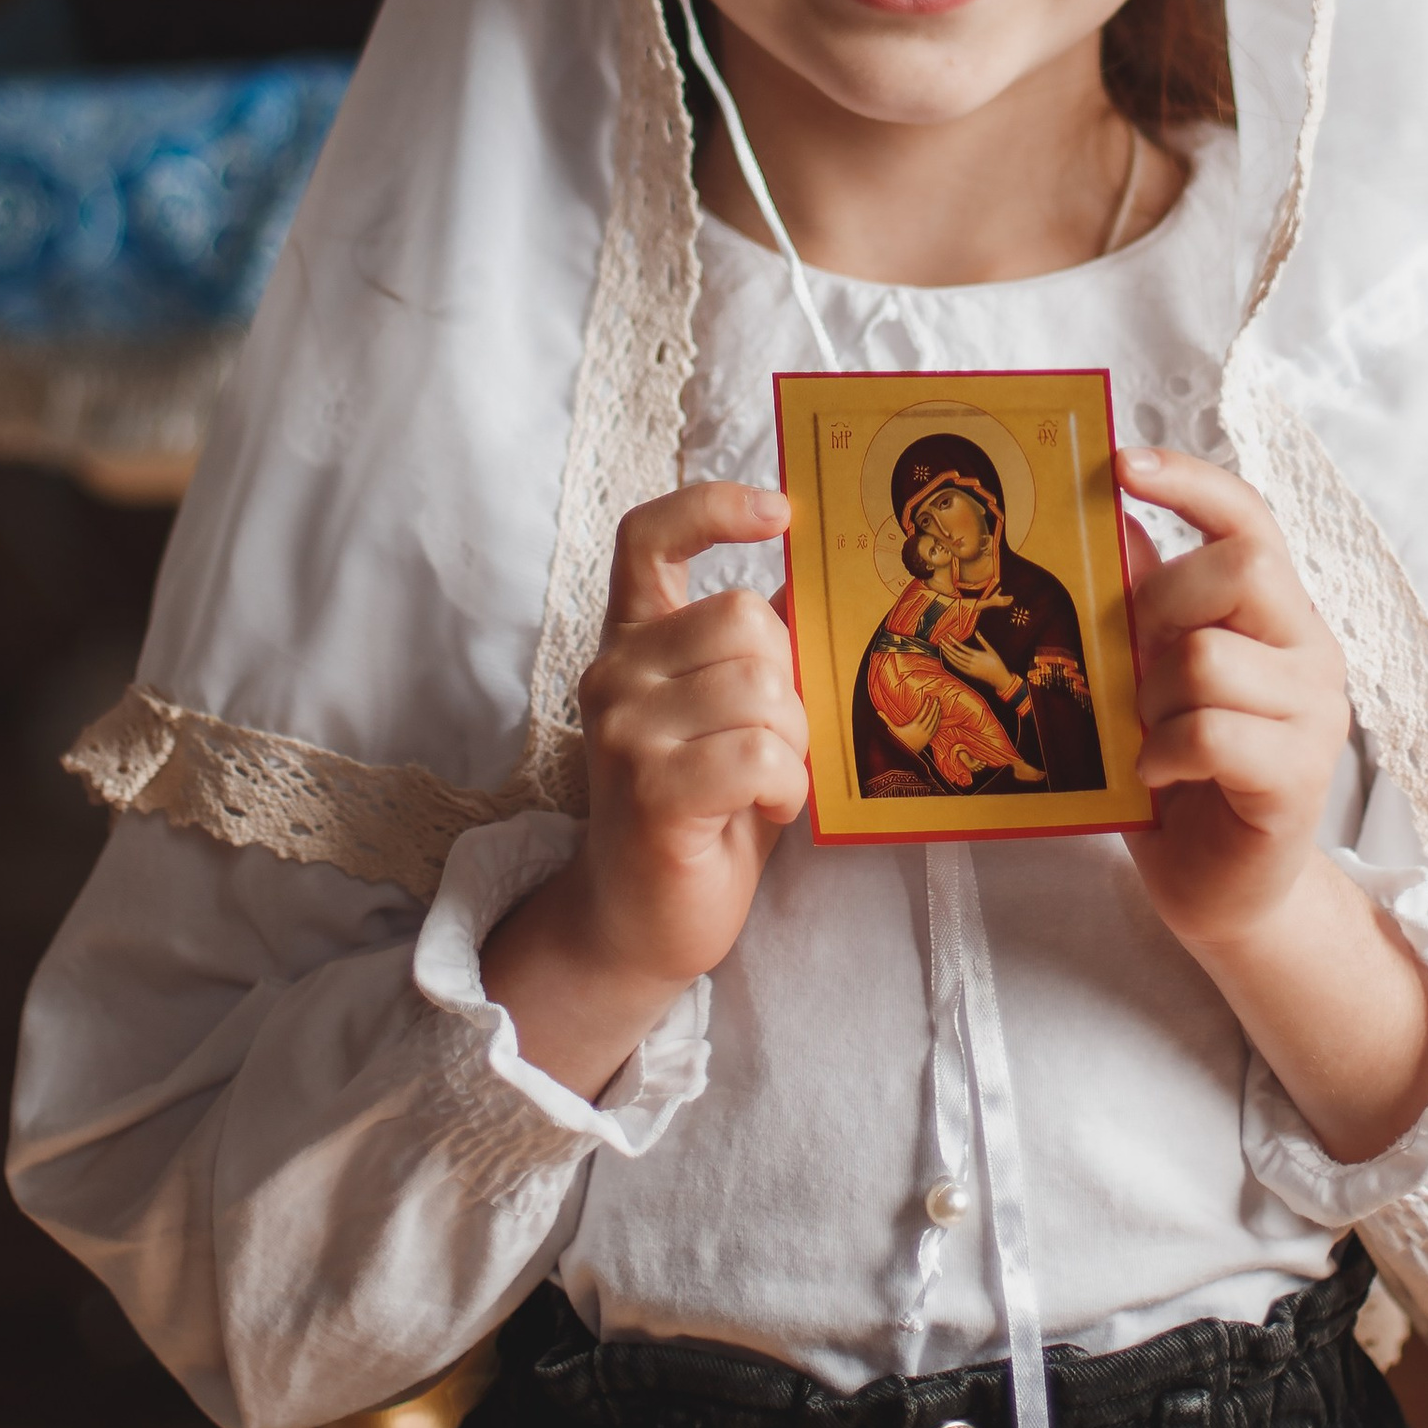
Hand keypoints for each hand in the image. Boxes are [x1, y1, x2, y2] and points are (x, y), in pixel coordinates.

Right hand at [485, 481, 804, 1099]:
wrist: (642, 921)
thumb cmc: (704, 812)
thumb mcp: (731, 713)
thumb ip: (756, 649)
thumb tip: (812, 581)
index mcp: (632, 641)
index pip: (648, 536)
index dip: (713, 506)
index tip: (779, 512)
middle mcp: (615, 674)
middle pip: (744, 617)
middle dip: (789, 682)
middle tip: (778, 739)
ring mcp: (626, 731)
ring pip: (762, 688)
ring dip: (792, 742)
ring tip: (768, 781)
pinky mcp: (652, 789)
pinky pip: (761, 753)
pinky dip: (786, 785)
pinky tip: (767, 808)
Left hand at [1117, 444, 1427, 1165]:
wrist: (1224, 894)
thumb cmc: (1181, 778)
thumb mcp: (1147, 678)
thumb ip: (1140, 604)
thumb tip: (1110, 519)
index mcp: (1276, 614)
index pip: (1250, 519)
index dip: (1190, 483)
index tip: (1122, 463)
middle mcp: (1310, 649)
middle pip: (1238, 569)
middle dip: (1160, 608)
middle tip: (1132, 666)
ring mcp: (1314, 714)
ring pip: (1209, 658)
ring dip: (1154, 701)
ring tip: (1149, 738)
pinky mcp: (1299, 777)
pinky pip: (1212, 733)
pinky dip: (1166, 752)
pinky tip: (1160, 775)